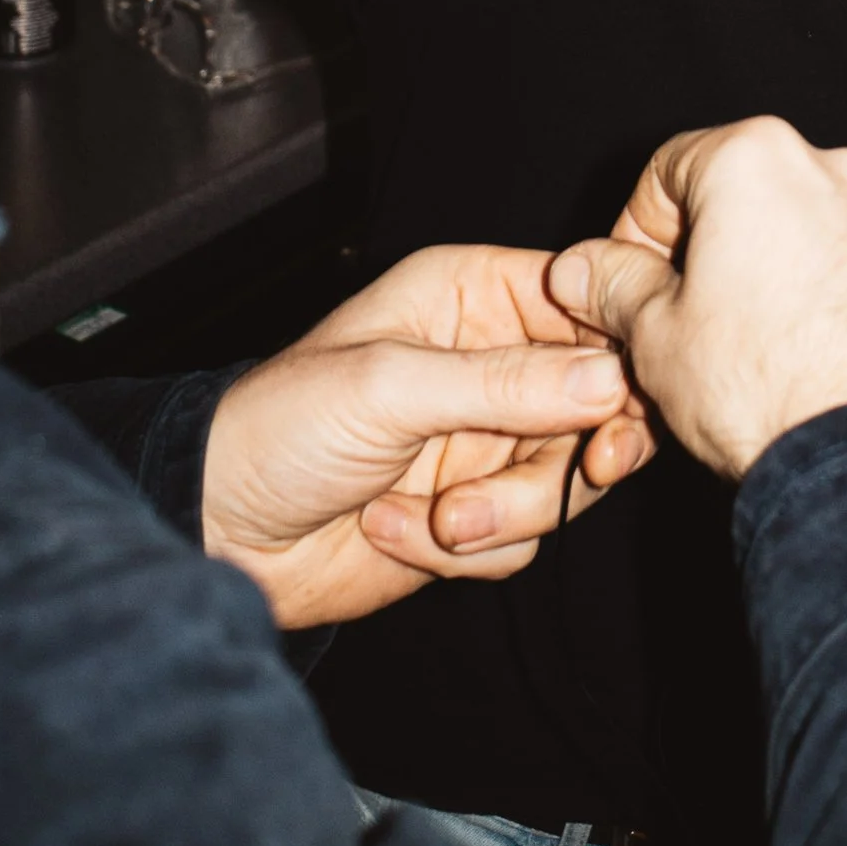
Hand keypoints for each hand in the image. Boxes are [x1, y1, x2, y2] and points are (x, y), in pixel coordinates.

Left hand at [199, 243, 653, 627]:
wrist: (221, 535)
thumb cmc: (281, 429)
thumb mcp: (391, 388)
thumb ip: (505, 384)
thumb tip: (610, 378)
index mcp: (469, 296)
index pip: (581, 302)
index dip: (615, 347)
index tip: (625, 398)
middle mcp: (488, 362)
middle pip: (594, 399)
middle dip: (576, 449)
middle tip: (586, 471)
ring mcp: (484, 440)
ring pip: (567, 476)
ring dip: (509, 510)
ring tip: (440, 519)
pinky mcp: (474, 511)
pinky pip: (526, 533)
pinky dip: (472, 548)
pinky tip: (396, 529)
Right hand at [550, 117, 846, 482]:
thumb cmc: (763, 392)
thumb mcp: (654, 339)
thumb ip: (614, 287)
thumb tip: (583, 267)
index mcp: (758, 162)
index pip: (671, 170)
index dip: (640, 231)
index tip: (634, 285)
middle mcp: (842, 171)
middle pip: (757, 199)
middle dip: (722, 256)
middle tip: (699, 329)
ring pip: (827, 237)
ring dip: (795, 279)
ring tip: (775, 358)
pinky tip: (837, 369)